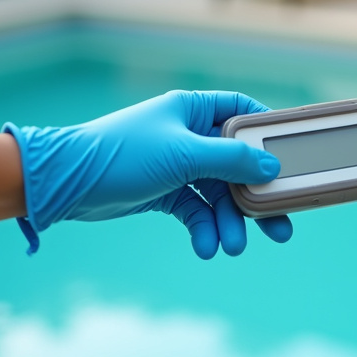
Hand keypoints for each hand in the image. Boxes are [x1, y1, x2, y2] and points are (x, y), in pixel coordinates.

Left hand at [4, 90, 290, 258]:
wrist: (66, 183)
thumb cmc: (122, 155)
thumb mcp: (183, 155)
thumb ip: (231, 160)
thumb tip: (271, 167)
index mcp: (193, 109)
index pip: (243, 113)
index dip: (268, 135)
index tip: (290, 159)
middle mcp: (188, 134)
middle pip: (237, 163)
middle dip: (256, 196)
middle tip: (280, 224)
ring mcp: (176, 164)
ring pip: (218, 193)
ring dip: (228, 221)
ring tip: (233, 247)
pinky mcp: (163, 192)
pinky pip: (195, 211)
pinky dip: (203, 228)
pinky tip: (207, 248)